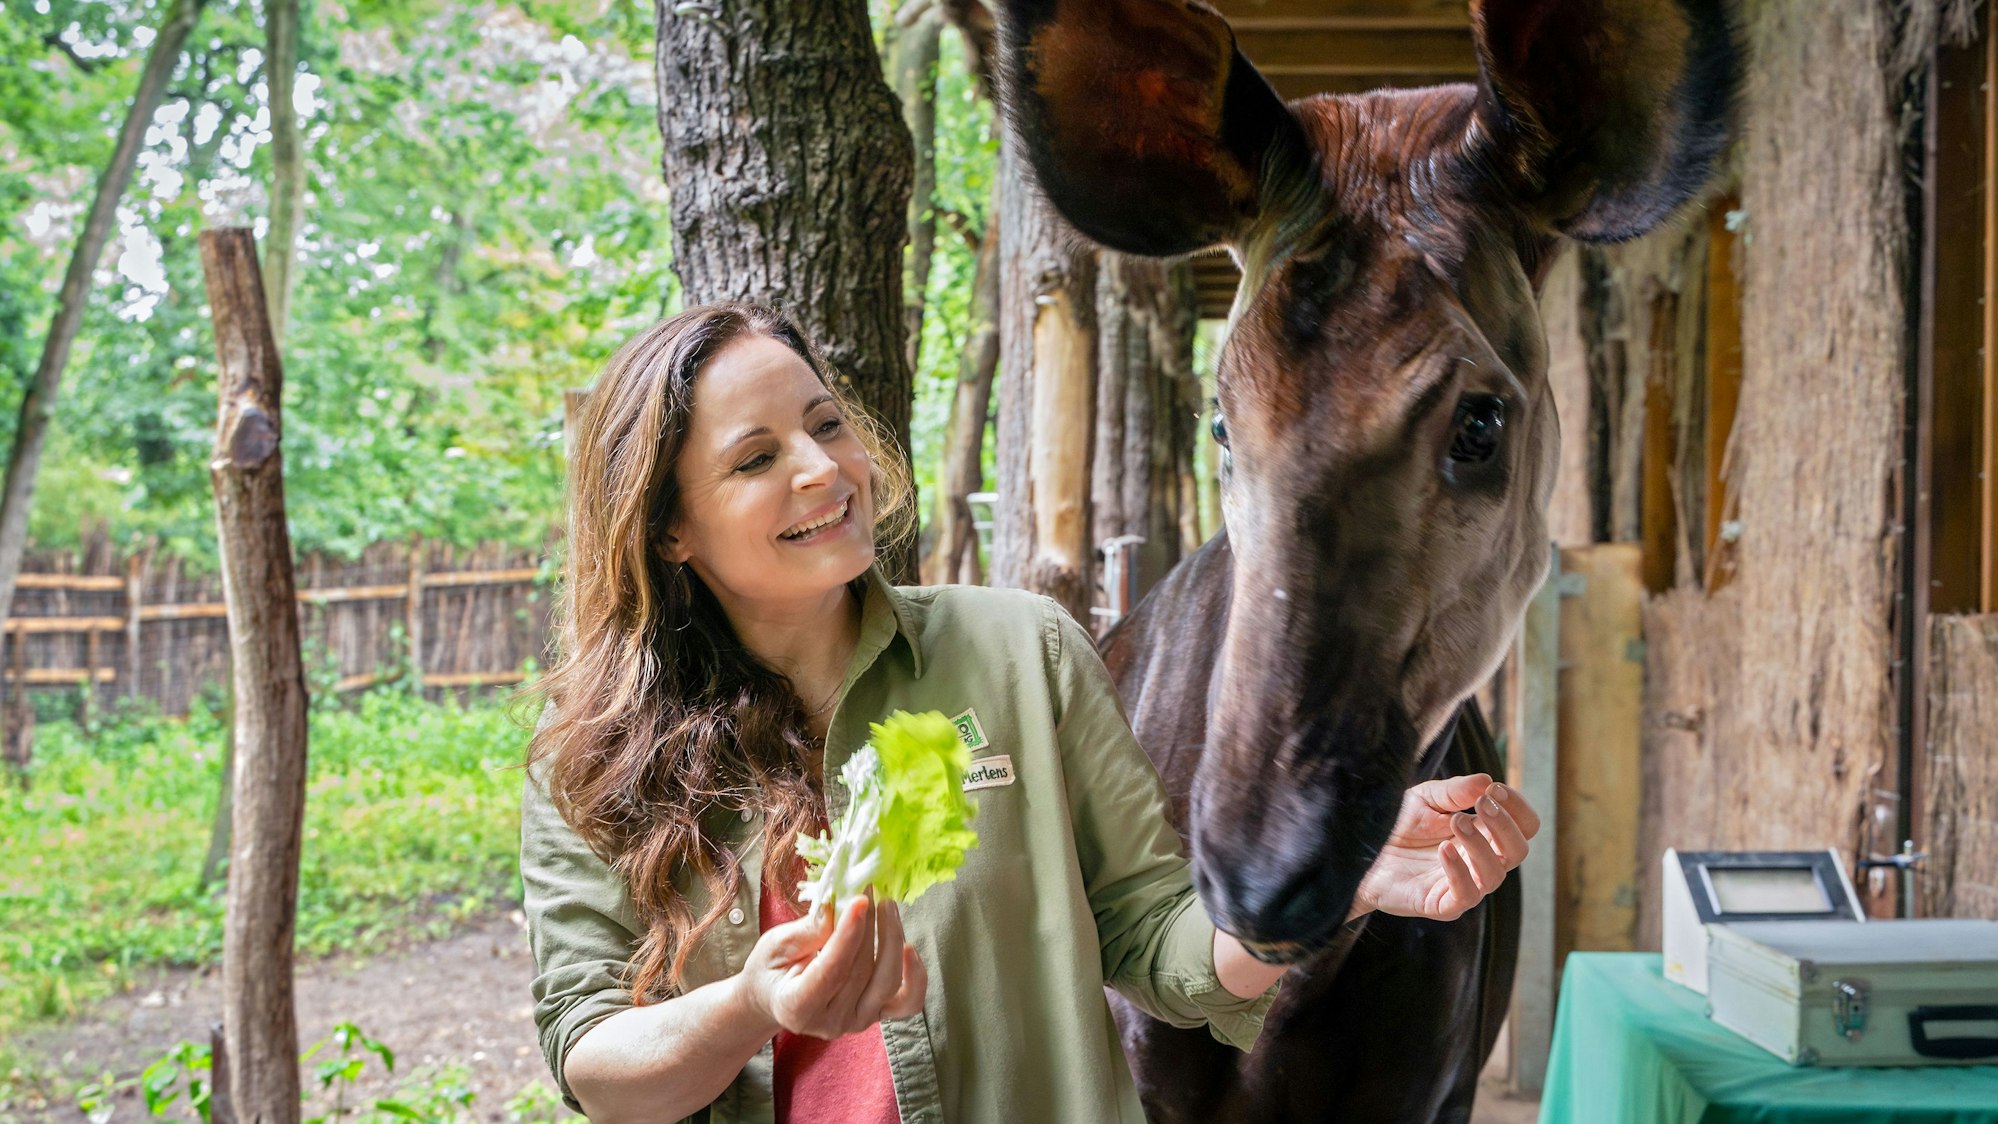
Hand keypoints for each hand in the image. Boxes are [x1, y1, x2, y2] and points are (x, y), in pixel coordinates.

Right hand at [736, 896, 927, 1038]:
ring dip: (891, 939)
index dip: (848, 935)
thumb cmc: (772, 967)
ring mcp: (857, 1022)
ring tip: (887, 905)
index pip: (831, 972)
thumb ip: (807, 931)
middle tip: (871, 889)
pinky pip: (908, 1002)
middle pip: (861, 972)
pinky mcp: (877, 1015)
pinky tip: (910, 947)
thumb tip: (840, 905)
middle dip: (869, 926)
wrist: (775, 996)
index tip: (860, 900)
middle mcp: (831, 1022)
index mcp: (797, 1007)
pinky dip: (916, 976)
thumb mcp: (775, 945)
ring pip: (887, 982)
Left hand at [1351, 774, 1539, 922]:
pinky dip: (1460, 872)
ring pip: (1495, 874)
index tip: (1496, 789)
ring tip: (1458, 821)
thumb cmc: (1395, 825)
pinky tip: (1444, 849)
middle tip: (1482, 803)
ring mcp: (1462, 884)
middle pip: (1518, 850)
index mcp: (1482, 834)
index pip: (1523, 827)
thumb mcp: (1425, 799)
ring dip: (1482, 845)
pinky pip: (1466, 896)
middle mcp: (1479, 861)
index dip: (1517, 808)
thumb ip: (1454, 792)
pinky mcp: (1441, 905)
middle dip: (1505, 824)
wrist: (1357, 851)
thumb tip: (1486, 781)